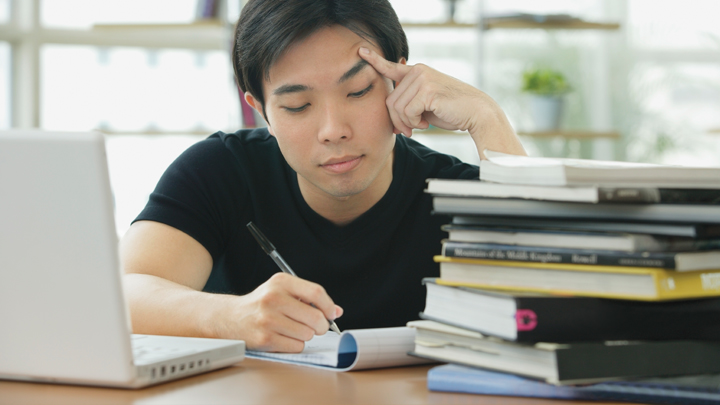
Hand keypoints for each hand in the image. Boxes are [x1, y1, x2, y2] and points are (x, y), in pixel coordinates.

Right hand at [224, 273, 342, 351]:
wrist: (230, 317)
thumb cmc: (262, 304)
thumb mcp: (283, 291)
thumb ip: (310, 298)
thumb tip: (336, 312)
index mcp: (281, 282)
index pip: (316, 292)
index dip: (328, 306)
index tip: (331, 314)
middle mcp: (273, 298)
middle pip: (315, 317)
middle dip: (321, 326)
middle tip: (316, 326)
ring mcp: (268, 319)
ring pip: (307, 334)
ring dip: (305, 335)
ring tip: (291, 329)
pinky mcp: (265, 338)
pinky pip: (296, 346)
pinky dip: (294, 345)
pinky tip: (283, 337)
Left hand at [359, 47, 525, 157]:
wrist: (476, 112)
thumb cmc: (451, 111)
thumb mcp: (426, 105)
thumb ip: (409, 105)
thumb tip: (392, 124)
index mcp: (417, 72)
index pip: (391, 67)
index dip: (375, 61)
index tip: (362, 52)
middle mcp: (418, 71)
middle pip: (390, 101)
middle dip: (397, 120)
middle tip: (409, 130)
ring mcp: (423, 79)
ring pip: (397, 108)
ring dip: (407, 123)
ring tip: (421, 126)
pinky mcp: (428, 90)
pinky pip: (408, 112)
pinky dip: (414, 123)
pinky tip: (426, 124)